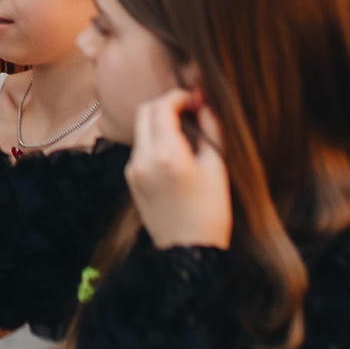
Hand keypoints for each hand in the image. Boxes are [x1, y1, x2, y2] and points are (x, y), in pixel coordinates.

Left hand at [126, 91, 231, 249]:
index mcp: (166, 154)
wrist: (188, 252)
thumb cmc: (210, 212)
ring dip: (159, 122)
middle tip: (190, 110)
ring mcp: (133, 170)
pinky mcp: (131, 180)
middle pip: (145, 111)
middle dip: (166, 105)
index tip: (197, 100)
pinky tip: (175, 151)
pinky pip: (140, 148)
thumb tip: (205, 105)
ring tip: (186, 131)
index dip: (180, 97)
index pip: (163, 107)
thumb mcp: (217, 168)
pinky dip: (154, 140)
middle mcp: (143, 159)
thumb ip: (211, 130)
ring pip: (141, 130)